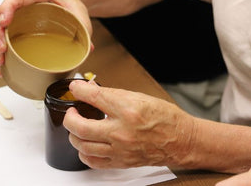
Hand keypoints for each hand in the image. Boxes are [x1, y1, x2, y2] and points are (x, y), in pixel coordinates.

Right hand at [0, 0, 91, 75]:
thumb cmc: (70, 2)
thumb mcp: (80, 11)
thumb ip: (85, 27)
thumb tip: (90, 48)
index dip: (6, 9)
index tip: (4, 23)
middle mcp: (23, 2)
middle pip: (1, 15)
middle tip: (2, 50)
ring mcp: (17, 14)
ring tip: (1, 61)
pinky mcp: (15, 25)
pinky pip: (2, 36)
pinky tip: (2, 64)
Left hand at [63, 79, 195, 168]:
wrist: (180, 139)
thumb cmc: (165, 117)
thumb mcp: (141, 97)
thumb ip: (115, 95)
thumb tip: (96, 91)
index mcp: (128, 109)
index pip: (95, 97)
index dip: (80, 90)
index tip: (75, 88)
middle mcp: (122, 131)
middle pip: (80, 126)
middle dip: (70, 117)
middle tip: (71, 111)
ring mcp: (119, 149)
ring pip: (82, 145)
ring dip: (74, 134)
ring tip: (77, 127)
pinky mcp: (120, 162)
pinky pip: (92, 161)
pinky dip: (84, 152)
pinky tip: (86, 144)